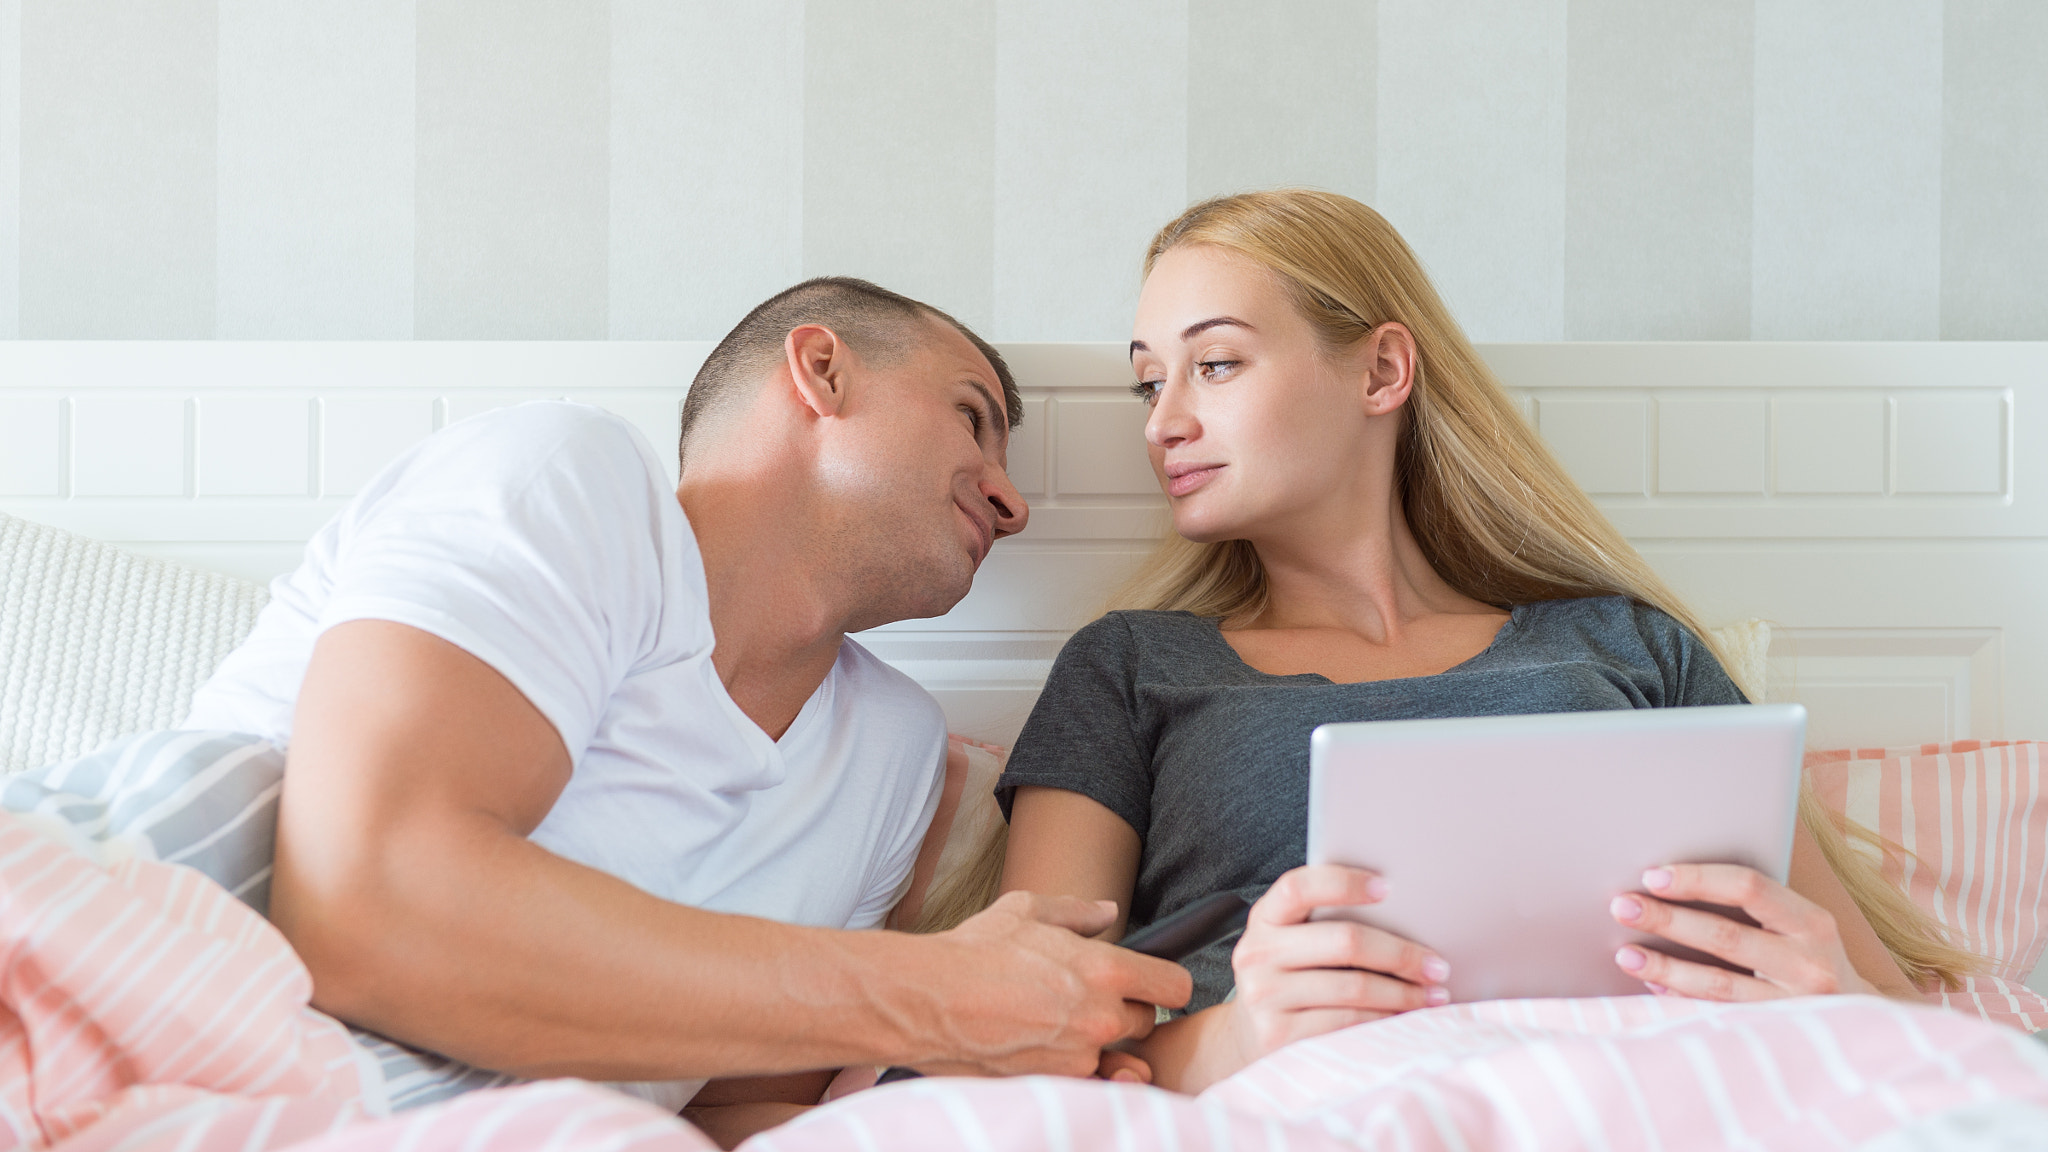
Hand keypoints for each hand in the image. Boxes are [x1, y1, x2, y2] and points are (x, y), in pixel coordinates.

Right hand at [912, 891, 1191, 1077]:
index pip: (1174, 986)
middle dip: (1122, 1012)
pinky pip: (1081, 1077)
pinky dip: (1068, 1065)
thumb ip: (1077, 912)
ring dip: (1094, 1042)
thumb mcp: (1026, 911)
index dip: (1164, 983)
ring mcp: (1079, 1057)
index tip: (1151, 983)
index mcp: (1105, 970)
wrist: (927, 1002)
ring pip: (1112, 1054)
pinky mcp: (1054, 1083)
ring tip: (1054, 1023)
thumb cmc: (973, 953)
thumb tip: (1107, 911)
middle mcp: (1101, 1018)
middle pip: (1145, 1024)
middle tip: (1084, 999)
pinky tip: (1039, 1044)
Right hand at [1225, 866, 1448, 1063]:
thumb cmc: (1290, 978)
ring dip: (1404, 993)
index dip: (1344, 883)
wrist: (1250, 1036)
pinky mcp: (1278, 1035)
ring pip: (1354, 986)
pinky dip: (1385, 1020)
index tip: (1389, 888)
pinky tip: (1405, 1018)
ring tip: (1433, 994)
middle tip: (1437, 965)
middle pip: (1344, 941)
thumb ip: (1325, 922)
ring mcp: (1264, 996)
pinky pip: (1348, 1023)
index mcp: (1265, 918)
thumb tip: (1406, 911)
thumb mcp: (1293, 942)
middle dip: (1401, 953)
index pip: (1299, 887)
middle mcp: (1257, 953)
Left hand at [1609, 864, 1878, 999]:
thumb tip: (1668, 883)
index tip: (1653, 875)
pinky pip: (1719, 1015)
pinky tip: (1652, 986)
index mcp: (1812, 922)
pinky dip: (1681, 999)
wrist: (1862, 1020)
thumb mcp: (1799, 925)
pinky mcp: (1777, 1035)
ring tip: (1625, 953)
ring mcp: (1795, 1005)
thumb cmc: (1809, 958)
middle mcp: (1809, 963)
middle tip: (1622, 906)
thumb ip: (1752, 905)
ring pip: (1718, 984)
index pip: (1749, 887)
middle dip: (1668, 919)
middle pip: (1725, 936)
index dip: (1698, 879)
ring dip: (1665, 966)